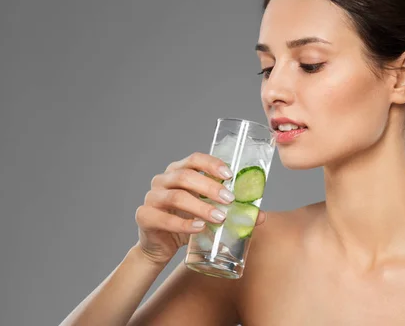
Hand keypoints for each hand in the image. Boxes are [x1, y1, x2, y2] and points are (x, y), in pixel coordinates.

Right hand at [134, 152, 265, 264]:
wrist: (161, 247)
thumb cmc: (187, 222)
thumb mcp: (209, 213)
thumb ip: (232, 212)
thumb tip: (260, 216)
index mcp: (178, 172)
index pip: (194, 159)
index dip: (211, 163)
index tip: (229, 174)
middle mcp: (162, 180)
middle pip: (185, 176)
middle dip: (210, 187)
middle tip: (230, 199)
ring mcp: (151, 197)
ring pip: (177, 197)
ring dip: (201, 207)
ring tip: (221, 218)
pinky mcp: (144, 216)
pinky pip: (164, 218)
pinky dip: (184, 224)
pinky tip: (200, 228)